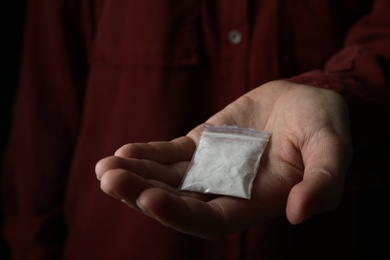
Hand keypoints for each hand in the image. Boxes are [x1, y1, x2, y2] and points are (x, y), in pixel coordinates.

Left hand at [95, 80, 352, 237]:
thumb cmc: (324, 127)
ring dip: (135, 175)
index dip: (180, 214)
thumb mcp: (333, 151)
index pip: (211, 219)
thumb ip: (323, 182)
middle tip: (109, 179)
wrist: (306, 102)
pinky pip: (169, 153)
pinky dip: (148, 154)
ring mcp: (210, 167)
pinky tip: (124, 152)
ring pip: (167, 179)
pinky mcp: (202, 144)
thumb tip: (300, 212)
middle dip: (142, 193)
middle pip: (178, 202)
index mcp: (255, 202)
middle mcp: (227, 190)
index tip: (148, 199)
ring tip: (105, 168)